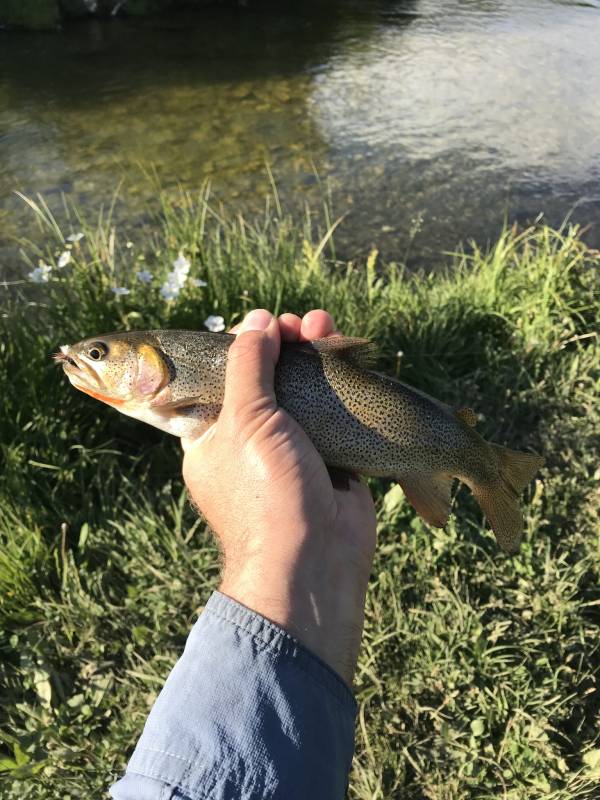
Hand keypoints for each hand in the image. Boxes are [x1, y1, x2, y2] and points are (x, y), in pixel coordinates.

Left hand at [182, 309, 376, 685]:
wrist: (314, 557)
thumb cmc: (265, 490)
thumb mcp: (245, 420)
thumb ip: (249, 366)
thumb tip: (256, 321)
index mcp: (211, 437)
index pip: (222, 379)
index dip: (243, 347)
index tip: (264, 324)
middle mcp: (248, 443)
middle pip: (265, 381)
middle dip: (284, 347)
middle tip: (300, 325)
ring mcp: (289, 451)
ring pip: (300, 393)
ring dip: (312, 357)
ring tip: (324, 325)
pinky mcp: (326, 458)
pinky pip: (330, 413)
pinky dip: (339, 385)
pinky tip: (347, 354)